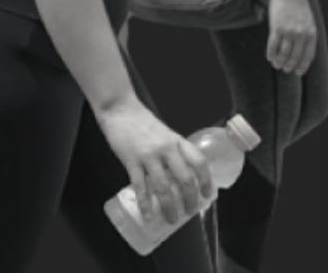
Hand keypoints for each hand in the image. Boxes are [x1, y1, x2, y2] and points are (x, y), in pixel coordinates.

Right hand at [99, 99, 212, 228]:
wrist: (119, 108)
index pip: (199, 163)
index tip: (208, 195)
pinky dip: (145, 204)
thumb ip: (173, 151)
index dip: (206, 181)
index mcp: (177, 142)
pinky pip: (140, 186)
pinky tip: (147, 215)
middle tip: (190, 213)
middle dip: (190, 200)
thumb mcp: (164, 133)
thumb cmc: (141, 121)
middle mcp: (166, 150)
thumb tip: (179, 175)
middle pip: (184, 179)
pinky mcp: (131, 160)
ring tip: (171, 219)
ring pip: (163, 187)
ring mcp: (148, 156)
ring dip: (169, 207)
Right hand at [266, 0, 318, 74]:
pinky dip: (271, 53)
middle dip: (290, 65)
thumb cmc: (298, 5)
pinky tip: (269, 58)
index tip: (298, 72)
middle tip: (285, 70)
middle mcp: (301, 35)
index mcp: (311, 34)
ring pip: (284, 53)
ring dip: (279, 61)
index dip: (302, 66)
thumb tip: (302, 48)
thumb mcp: (308, 20)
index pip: (308, 55)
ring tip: (276, 65)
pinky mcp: (277, 27)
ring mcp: (289, 31)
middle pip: (295, 56)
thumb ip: (307, 34)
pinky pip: (273, 45)